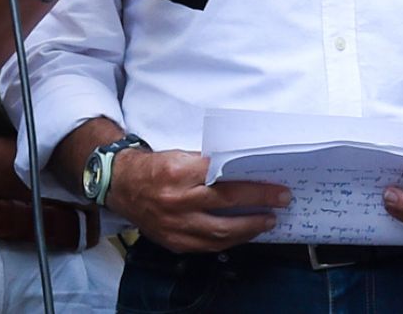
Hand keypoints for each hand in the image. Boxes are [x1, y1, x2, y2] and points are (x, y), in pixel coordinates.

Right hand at [106, 147, 287, 252]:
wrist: (121, 186)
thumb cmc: (155, 168)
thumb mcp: (182, 156)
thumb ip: (210, 165)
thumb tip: (244, 170)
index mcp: (180, 172)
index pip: (225, 178)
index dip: (254, 186)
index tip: (276, 187)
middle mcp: (177, 200)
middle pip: (227, 204)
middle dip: (259, 204)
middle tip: (280, 201)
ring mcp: (175, 225)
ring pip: (219, 232)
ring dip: (248, 228)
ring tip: (266, 221)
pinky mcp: (174, 242)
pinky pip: (207, 246)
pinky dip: (228, 241)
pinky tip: (242, 234)